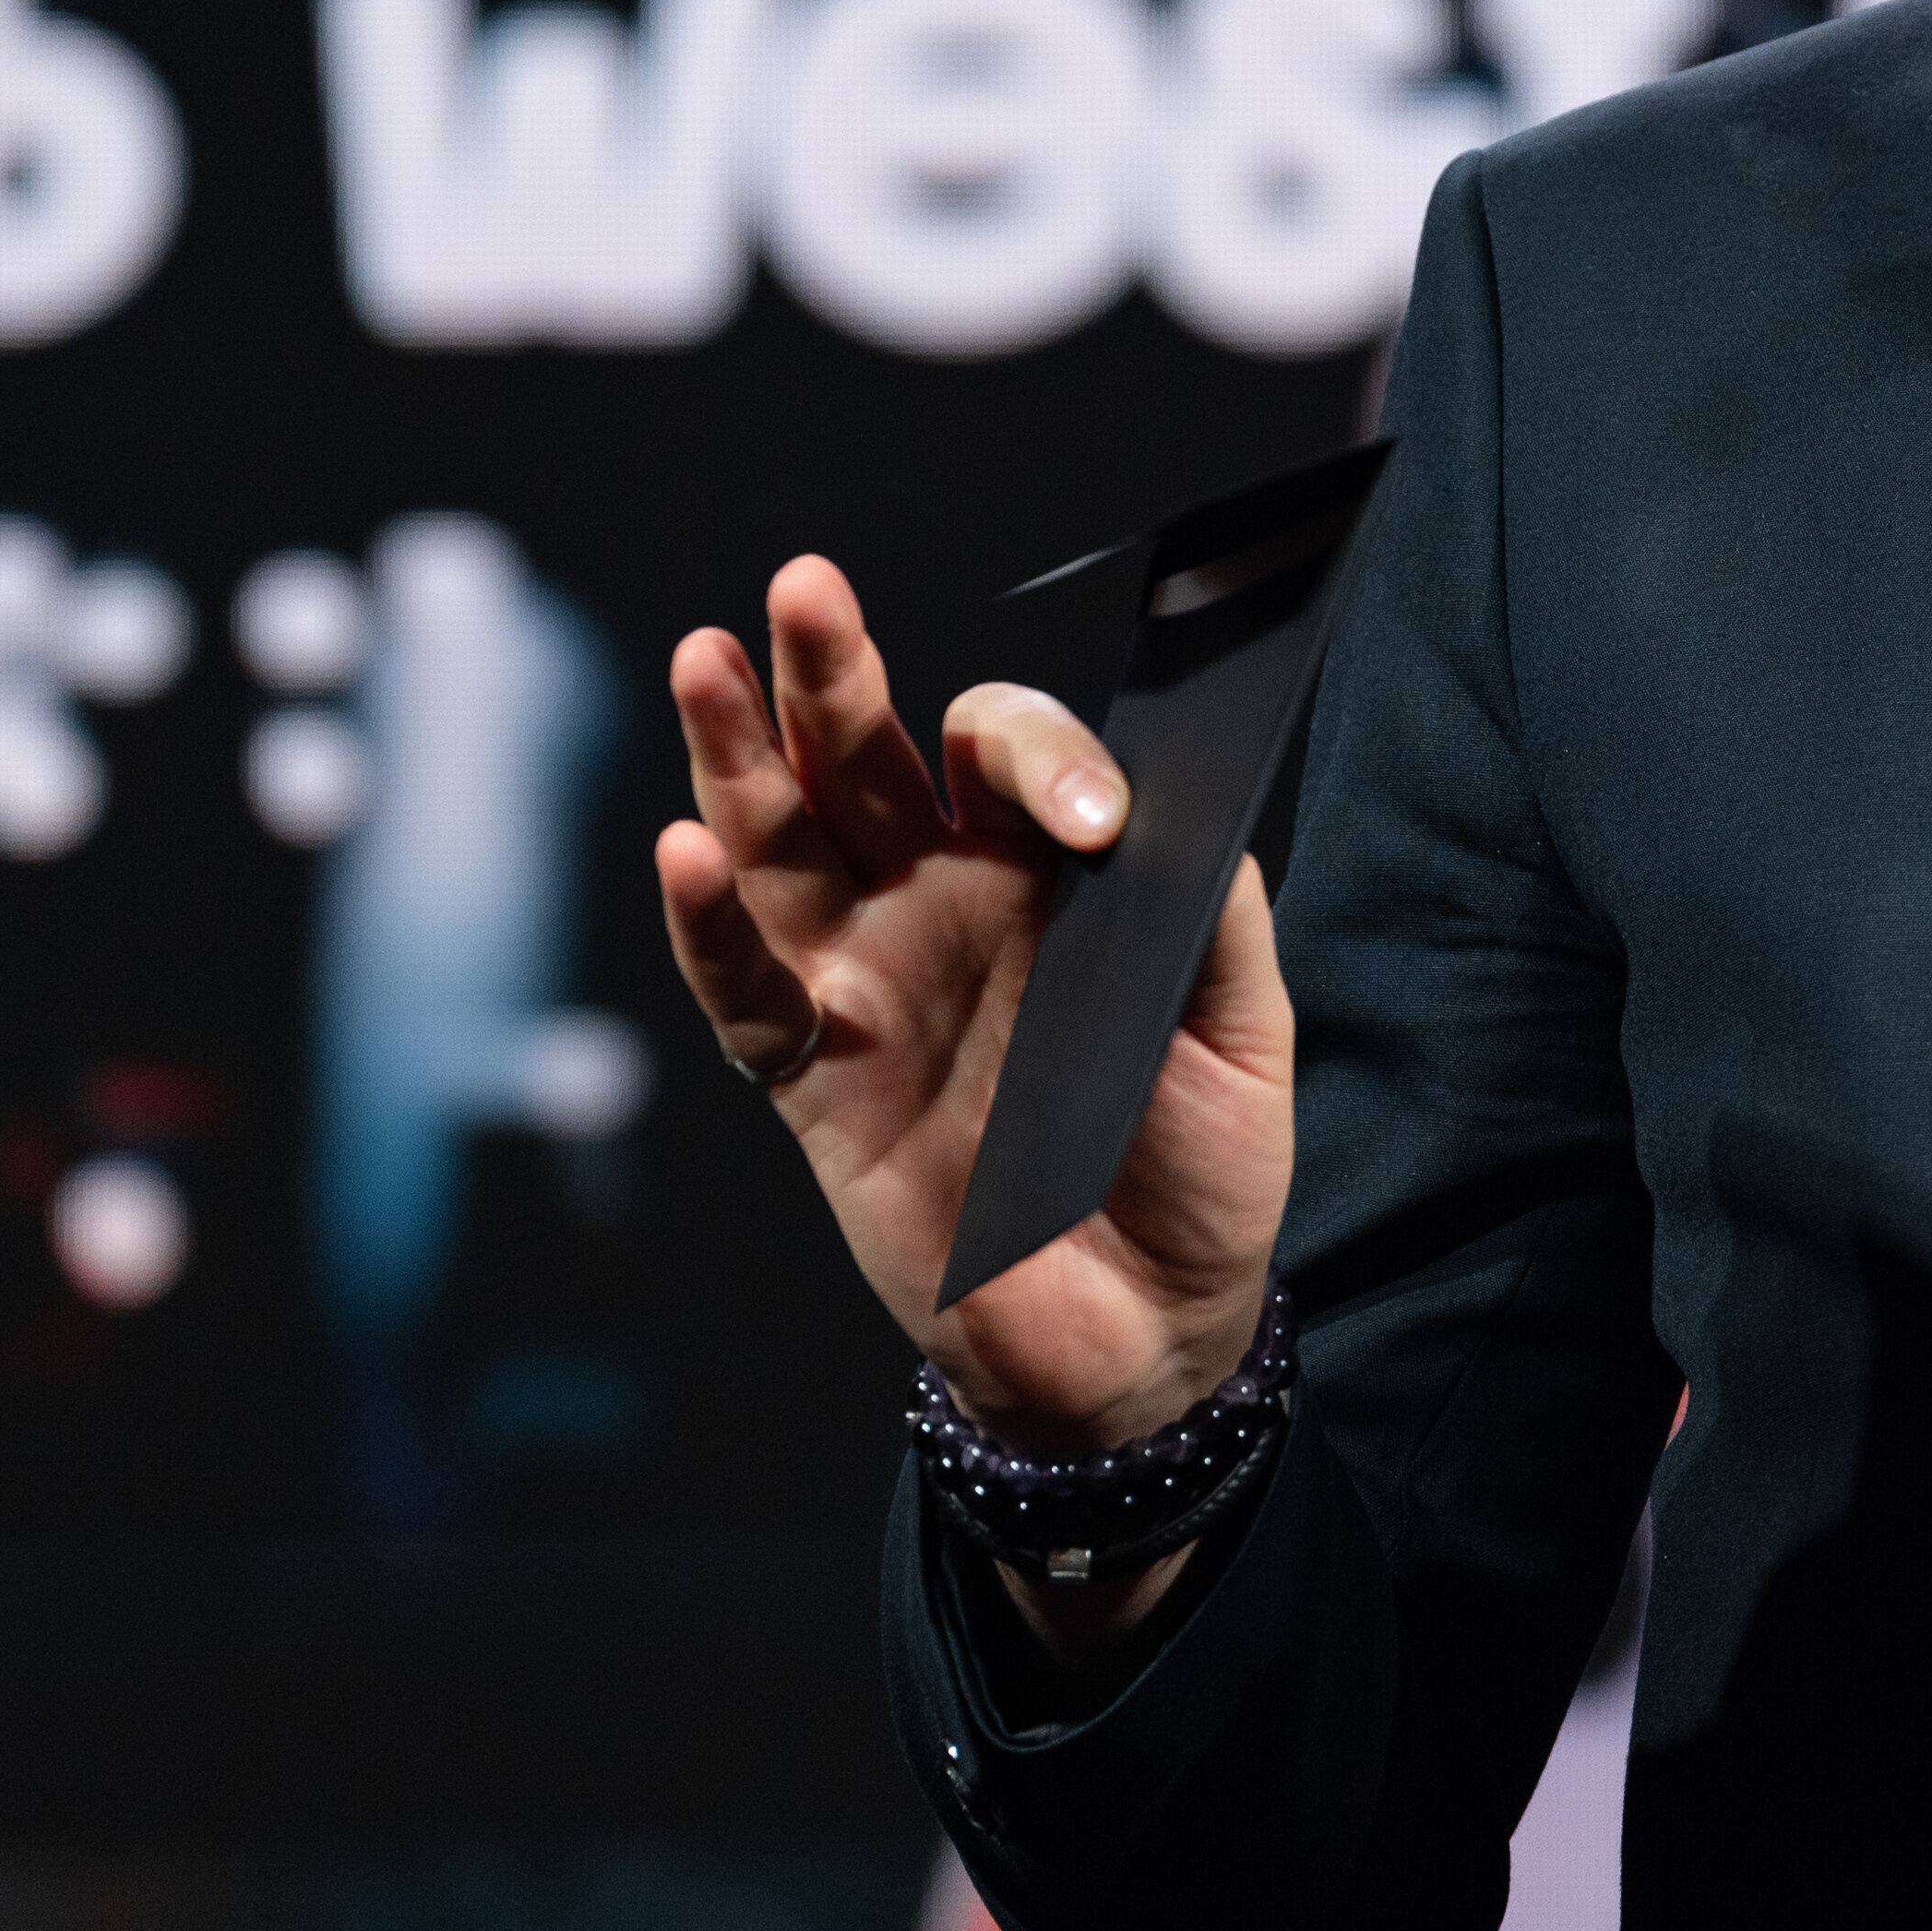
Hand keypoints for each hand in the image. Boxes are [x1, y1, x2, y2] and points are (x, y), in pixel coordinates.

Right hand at [654, 559, 1295, 1469]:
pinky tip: (688, 851)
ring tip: (706, 661)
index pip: (1004, 753)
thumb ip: (1210, 911)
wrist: (1143, 1342)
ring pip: (782, 844)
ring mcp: (869, 983)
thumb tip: (1157, 810)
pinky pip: (746, 993)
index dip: (1032, 755)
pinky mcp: (816, 1082)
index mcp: (1045, 871)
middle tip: (804, 588)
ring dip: (737, 756)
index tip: (1084, 825)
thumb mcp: (1243, 1034)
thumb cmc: (1199, 1173)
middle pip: (864, 759)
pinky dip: (709, 928)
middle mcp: (942, 902)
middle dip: (832, 672)